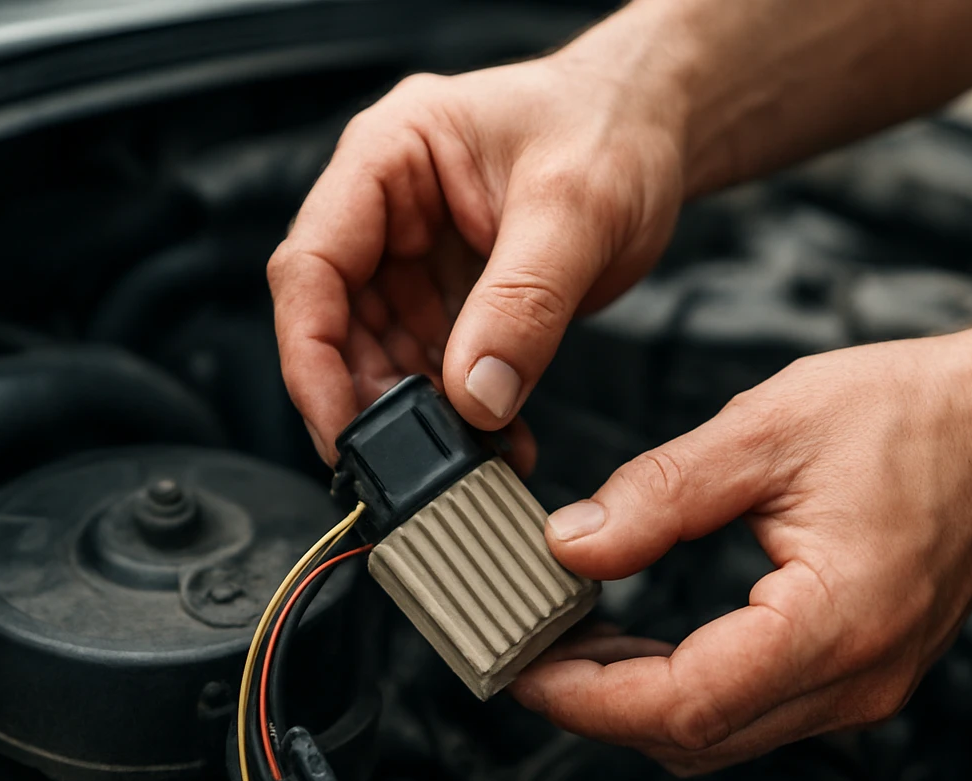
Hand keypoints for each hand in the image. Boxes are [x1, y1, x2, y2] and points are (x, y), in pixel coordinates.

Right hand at [269, 44, 688, 466]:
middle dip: (368, 398)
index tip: (340, 427)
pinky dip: (459, 412)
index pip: (312, 266)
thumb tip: (475, 396)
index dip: (311, 356)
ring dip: (417, 416)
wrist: (660, 129)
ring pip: (380, 356)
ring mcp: (415, 257)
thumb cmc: (614, 126)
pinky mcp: (452, 297)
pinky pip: (435, 367)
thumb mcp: (578, 206)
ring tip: (470, 457)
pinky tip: (497, 440)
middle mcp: (386, 210)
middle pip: (335, 322)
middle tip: (411, 463)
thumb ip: (523, 302)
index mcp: (388, 156)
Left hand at [512, 329, 971, 774]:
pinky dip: (687, 690)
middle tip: (527, 650)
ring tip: (573, 641)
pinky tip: (642, 642)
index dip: (586, 699)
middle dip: (595, 708)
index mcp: (835, 625)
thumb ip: (659, 494)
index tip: (521, 668)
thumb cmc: (916, 416)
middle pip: (693, 740)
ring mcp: (864, 689)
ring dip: (637, 704)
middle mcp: (856, 681)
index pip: (682, 706)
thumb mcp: (768, 430)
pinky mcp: (861, 676)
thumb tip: (569, 544)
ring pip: (721, 737)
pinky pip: (754, 713)